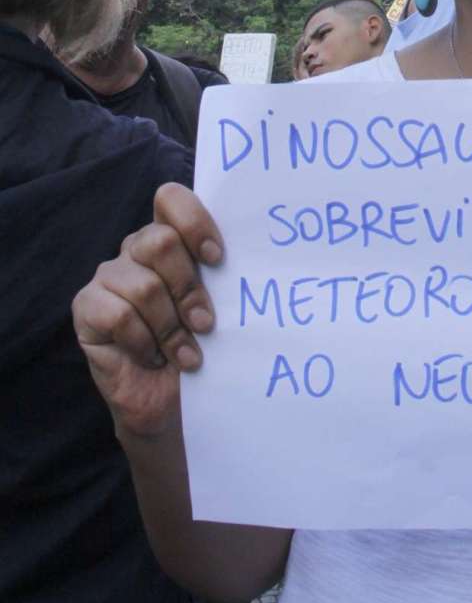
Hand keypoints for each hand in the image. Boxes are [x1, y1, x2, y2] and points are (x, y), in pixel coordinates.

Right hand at [72, 183, 222, 438]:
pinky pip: (118, 314)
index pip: (171, 199)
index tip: (217, 259)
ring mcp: (109, 276)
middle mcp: (136, 249)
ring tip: (185, 353)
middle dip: (189, 288)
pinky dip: (143, 341)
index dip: (194, 221)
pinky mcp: (87, 307)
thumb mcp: (218, 306)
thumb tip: (253, 263)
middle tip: (205, 324)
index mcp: (171, 237)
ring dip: (171, 327)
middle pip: (161, 242)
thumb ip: (222, 277)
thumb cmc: (200, 347)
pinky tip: (153, 357)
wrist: (170, 403)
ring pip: (144, 285)